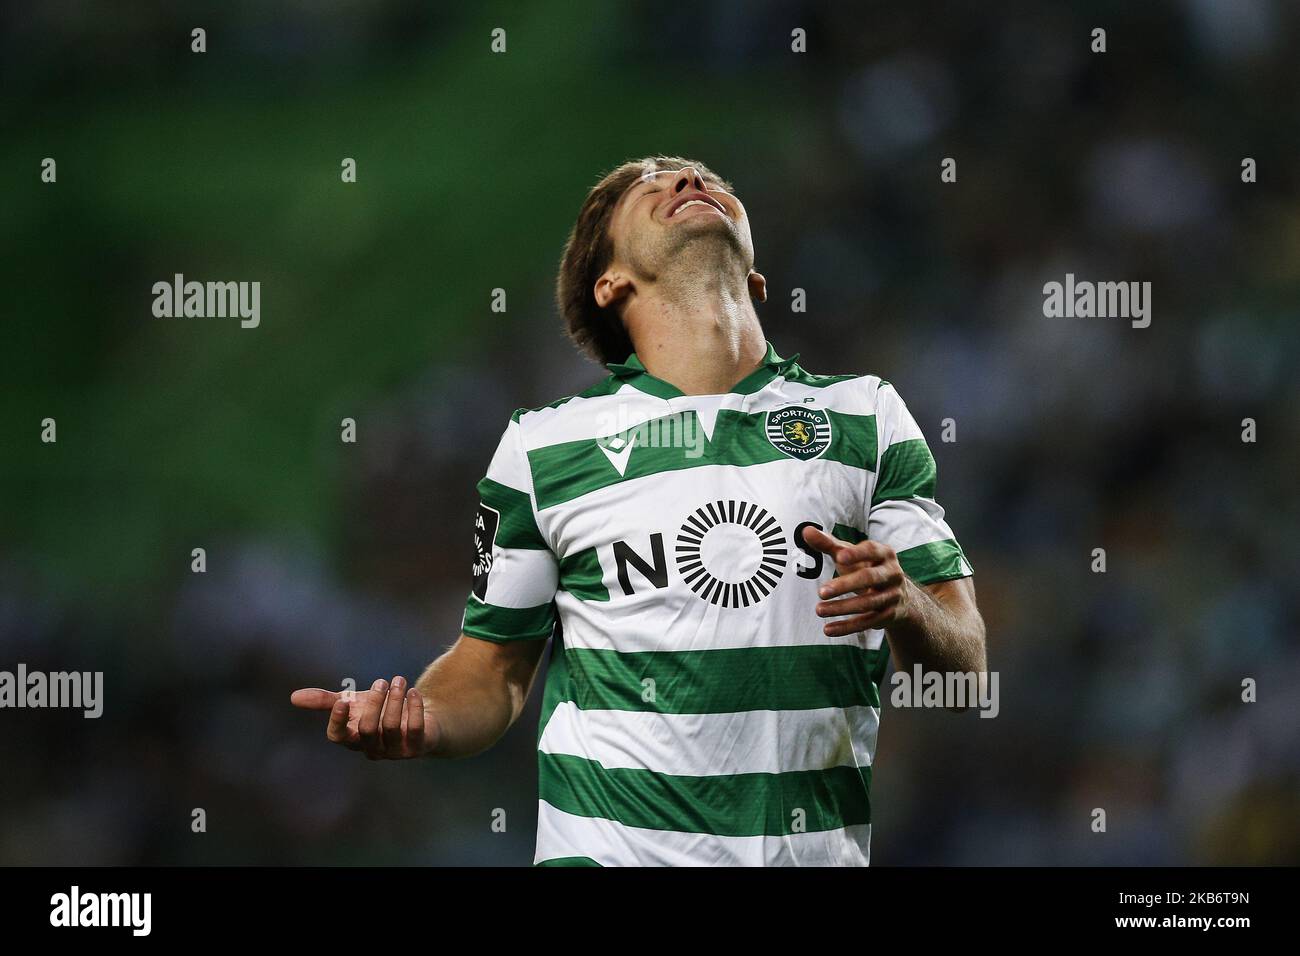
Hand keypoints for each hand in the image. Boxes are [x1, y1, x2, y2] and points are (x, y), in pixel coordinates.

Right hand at [290, 676, 438, 758]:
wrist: (418, 719)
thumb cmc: (378, 711)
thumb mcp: (353, 703)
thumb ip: (325, 701)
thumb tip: (293, 697)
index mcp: (353, 738)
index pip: (338, 737)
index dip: (338, 721)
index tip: (344, 700)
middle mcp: (372, 748)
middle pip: (367, 730)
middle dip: (374, 703)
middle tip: (382, 681)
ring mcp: (395, 750)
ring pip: (391, 728)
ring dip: (395, 701)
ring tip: (399, 680)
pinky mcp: (417, 746)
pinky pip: (415, 729)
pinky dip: (414, 708)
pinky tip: (413, 692)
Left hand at [802, 526, 909, 635]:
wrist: (899, 595)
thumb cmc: (866, 567)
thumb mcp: (851, 555)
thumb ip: (829, 544)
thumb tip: (805, 530)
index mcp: (884, 553)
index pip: (871, 550)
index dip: (856, 553)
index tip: (839, 556)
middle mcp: (893, 573)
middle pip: (869, 578)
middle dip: (845, 585)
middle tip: (820, 592)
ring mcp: (893, 595)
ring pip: (868, 603)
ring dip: (842, 608)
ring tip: (818, 610)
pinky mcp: (889, 615)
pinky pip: (868, 622)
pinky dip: (848, 627)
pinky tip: (828, 629)